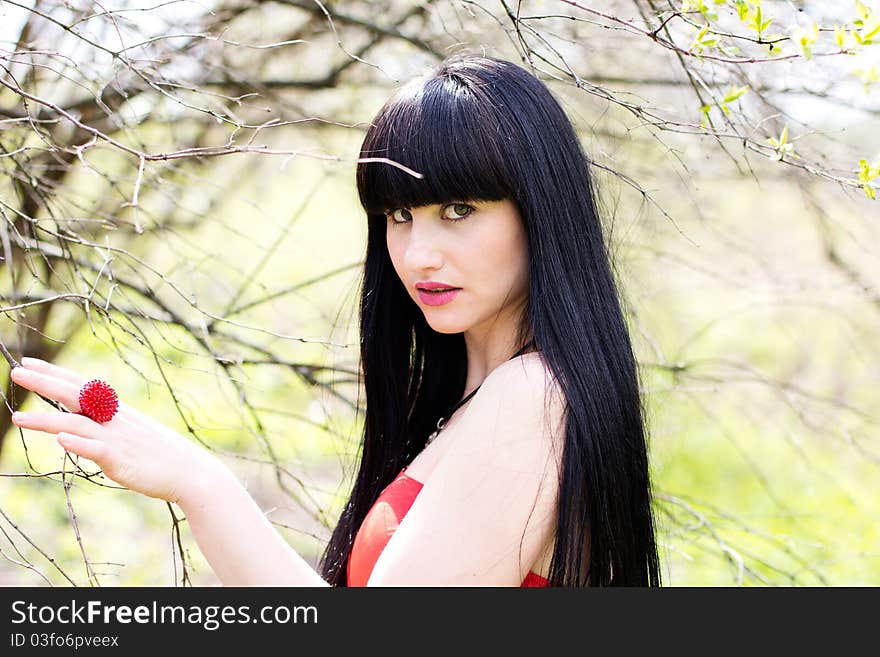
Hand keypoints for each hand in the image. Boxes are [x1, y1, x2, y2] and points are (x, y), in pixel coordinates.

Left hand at [9, 357, 224, 504]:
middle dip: (44, 384)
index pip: (80, 385)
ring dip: (46, 420)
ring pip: (78, 424)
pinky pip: (97, 450)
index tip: (28, 363)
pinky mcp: (121, 460)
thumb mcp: (131, 432)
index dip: (53, 374)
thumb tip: (78, 426)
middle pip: (76, 396)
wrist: (189, 471)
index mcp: (115, 410)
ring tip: (18, 418)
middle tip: (16, 373)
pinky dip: (79, 444)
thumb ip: (105, 425)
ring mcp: (117, 439)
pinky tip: (62, 440)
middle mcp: (114, 419)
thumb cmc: (159, 454)